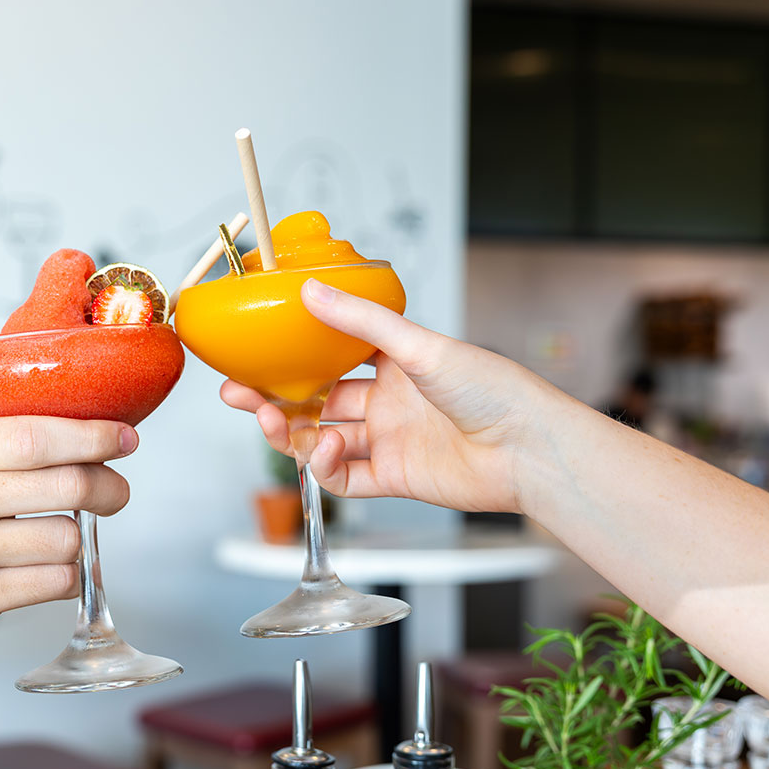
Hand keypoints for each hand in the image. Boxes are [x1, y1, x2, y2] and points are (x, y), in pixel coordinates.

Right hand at [0, 416, 134, 660]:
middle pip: (67, 486)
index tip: (125, 438)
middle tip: (116, 491)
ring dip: (78, 539)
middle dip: (108, 488)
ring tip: (59, 535)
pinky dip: (63, 576)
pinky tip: (44, 568)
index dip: (94, 437)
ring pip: (66, 539)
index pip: (38, 436)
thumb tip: (87, 433)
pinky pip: (52, 583)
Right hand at [221, 279, 565, 513]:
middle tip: (238, 394)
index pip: (329, 359)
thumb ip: (360, 322)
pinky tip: (325, 452)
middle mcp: (388, 402)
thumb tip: (311, 291)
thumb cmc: (494, 388)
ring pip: (324, 440)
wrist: (529, 447)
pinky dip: (326, 468)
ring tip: (275, 423)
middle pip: (317, 402)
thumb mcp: (419, 345)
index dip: (291, 359)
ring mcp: (390, 441)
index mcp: (394, 364)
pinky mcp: (396, 478)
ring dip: (294, 433)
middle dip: (275, 400)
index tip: (254, 356)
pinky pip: (346, 478)